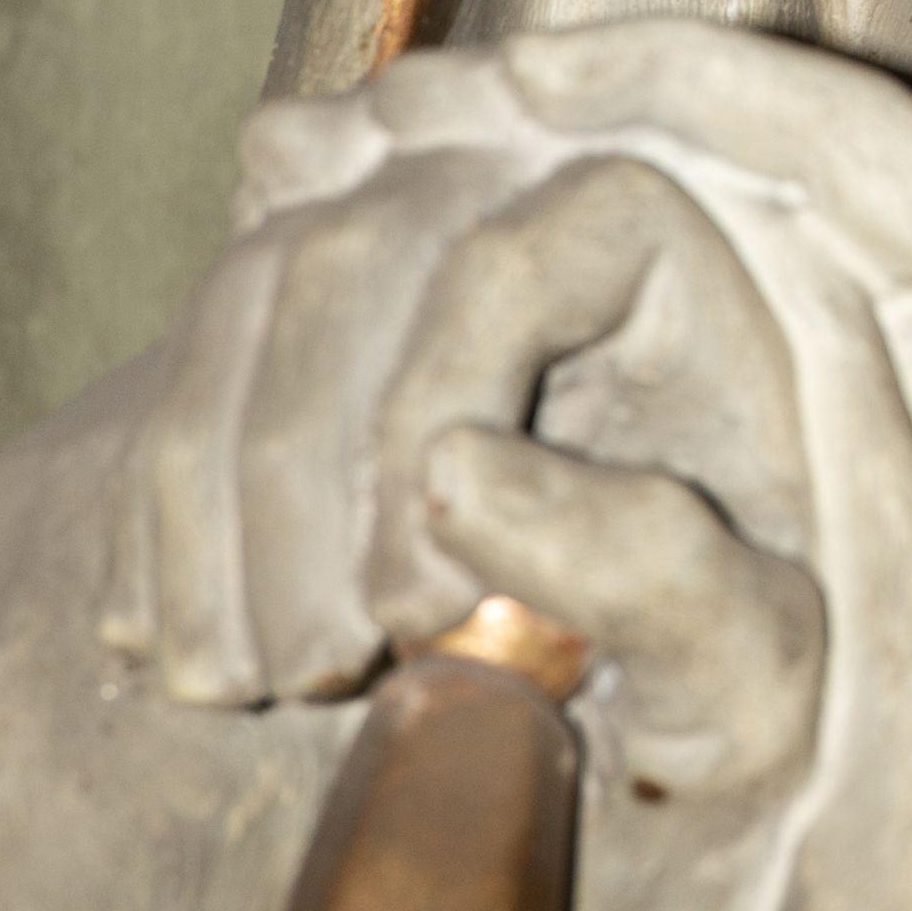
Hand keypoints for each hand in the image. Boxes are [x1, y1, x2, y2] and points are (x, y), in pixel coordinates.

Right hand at [105, 118, 823, 815]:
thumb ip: (651, 568)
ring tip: (238, 679)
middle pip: (348, 251)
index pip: (511, 250)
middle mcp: (534, 207)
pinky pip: (190, 361)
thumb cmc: (755, 678)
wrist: (694, 703)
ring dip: (203, 495)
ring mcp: (408, 246)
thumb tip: (445, 473)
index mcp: (680, 258)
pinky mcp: (318, 328)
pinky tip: (156, 638)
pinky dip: (157, 502)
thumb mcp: (753, 667)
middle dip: (295, 469)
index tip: (418, 602)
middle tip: (320, 666)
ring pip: (242, 293)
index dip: (434, 410)